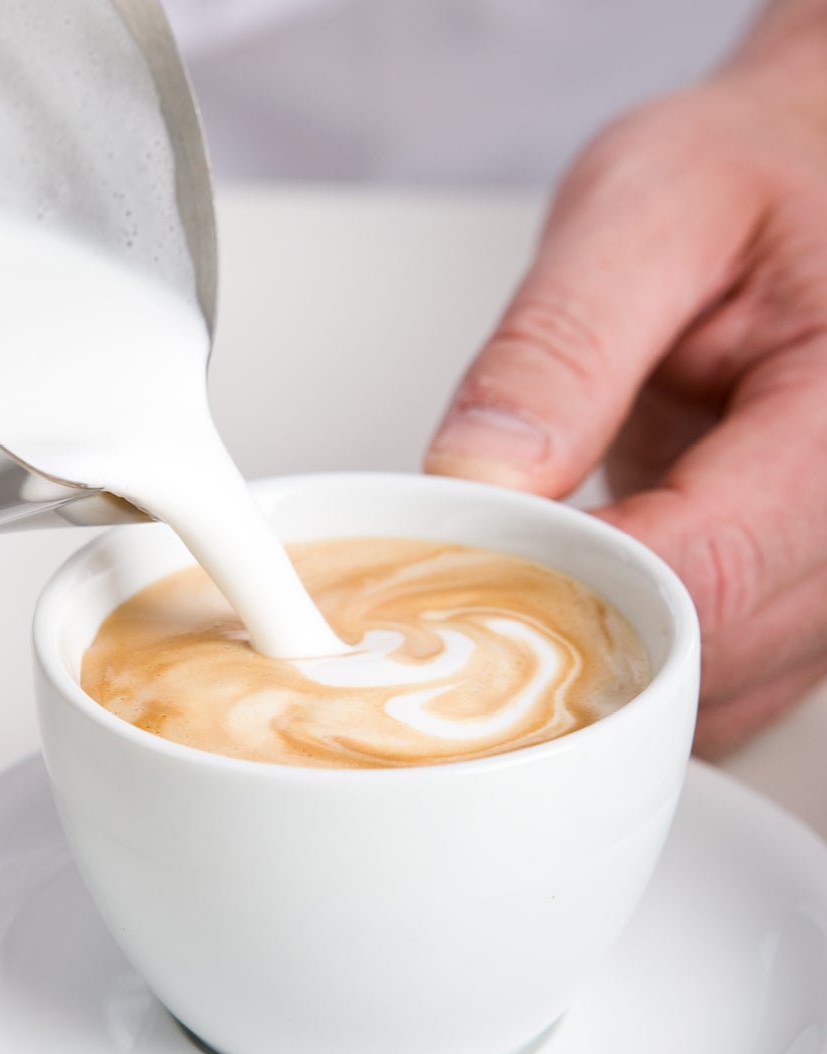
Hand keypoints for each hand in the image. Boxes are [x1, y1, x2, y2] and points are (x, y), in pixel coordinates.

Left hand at [425, 48, 826, 756]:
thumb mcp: (645, 213)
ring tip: (494, 594)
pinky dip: (623, 664)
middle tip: (441, 590)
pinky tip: (559, 608)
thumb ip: (561, 347)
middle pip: (697, 652)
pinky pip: (708, 684)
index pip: (699, 567)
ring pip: (703, 693)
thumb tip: (477, 477)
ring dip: (589, 664)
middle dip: (557, 632)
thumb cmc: (749, 182)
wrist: (798, 191)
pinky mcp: (795, 593)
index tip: (446, 566)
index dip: (554, 588)